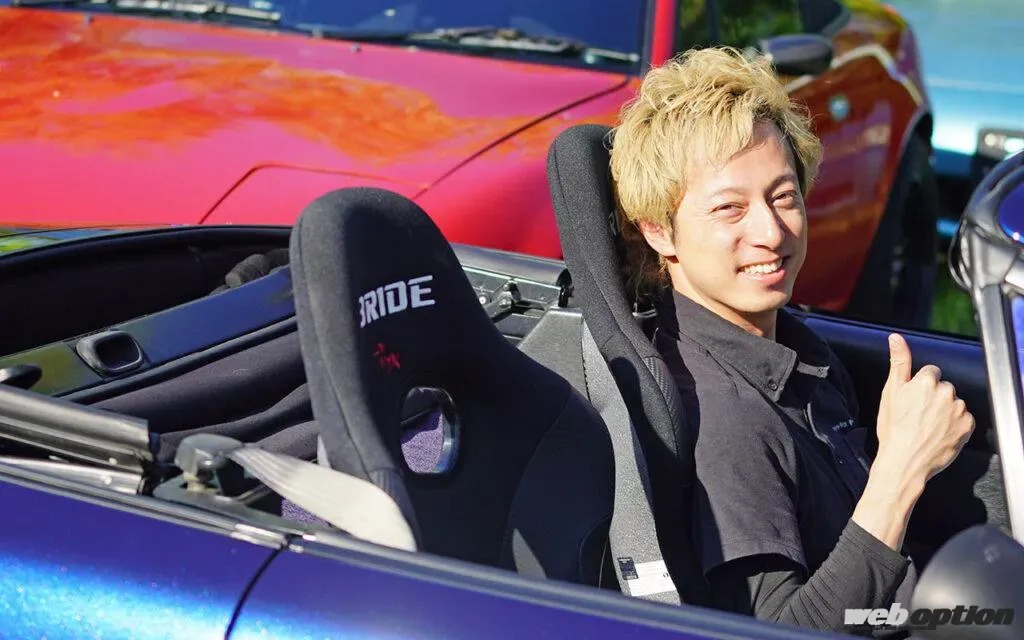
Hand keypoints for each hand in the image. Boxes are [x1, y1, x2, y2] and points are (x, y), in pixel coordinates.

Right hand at [875, 333, 975, 487]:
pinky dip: (954, 425)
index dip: (919, 387)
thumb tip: (896, 338)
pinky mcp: (967, 425)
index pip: (930, 374)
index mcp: (926, 382)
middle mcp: (946, 392)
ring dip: (945, 411)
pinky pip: (963, 418)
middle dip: (934, 398)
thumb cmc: (893, 429)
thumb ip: (898, 361)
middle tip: (919, 416)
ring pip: (953, 402)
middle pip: (943, 387)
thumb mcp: (890, 393)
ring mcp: (959, 409)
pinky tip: (940, 433)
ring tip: (928, 427)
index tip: (913, 402)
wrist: (905, 461)